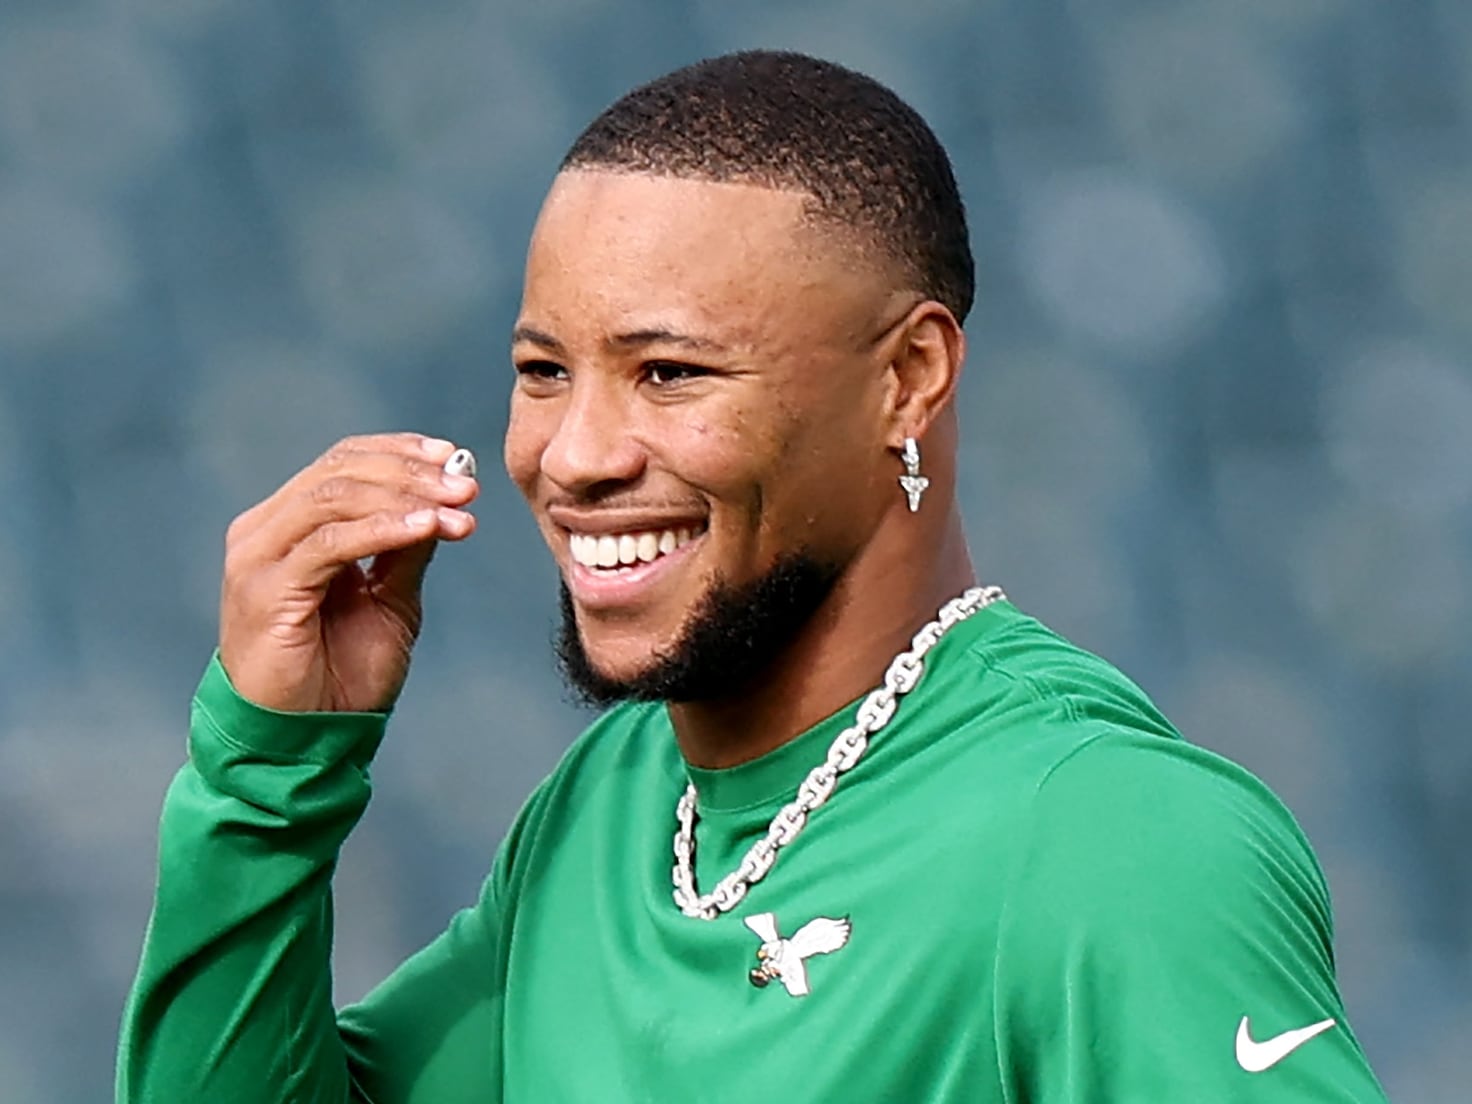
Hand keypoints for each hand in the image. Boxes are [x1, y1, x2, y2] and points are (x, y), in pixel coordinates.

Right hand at [219, 434, 477, 712]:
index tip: (456, 458)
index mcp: (289, 524)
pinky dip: (383, 529)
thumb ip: (407, 547)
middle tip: (467, 487)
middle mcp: (265, 531)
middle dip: (413, 473)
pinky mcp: (265, 590)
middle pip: (340, 471)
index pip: (343, 462)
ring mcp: (259, 557)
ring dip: (406, 497)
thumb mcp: (390, 599)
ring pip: (334, 497)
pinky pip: (329, 543)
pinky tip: (426, 529)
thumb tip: (446, 498)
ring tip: (458, 508)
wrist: (305, 738)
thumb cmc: (340, 674)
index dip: (401, 452)